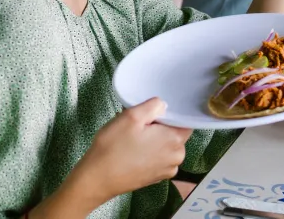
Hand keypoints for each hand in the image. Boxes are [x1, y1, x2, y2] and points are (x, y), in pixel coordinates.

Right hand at [72, 98, 191, 204]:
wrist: (97, 179)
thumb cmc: (114, 147)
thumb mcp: (131, 116)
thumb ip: (153, 105)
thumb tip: (164, 105)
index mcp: (175, 141)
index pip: (185, 121)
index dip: (171, 113)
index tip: (154, 112)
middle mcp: (177, 157)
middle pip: (175, 133)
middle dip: (160, 127)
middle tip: (139, 124)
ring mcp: (167, 170)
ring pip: (166, 146)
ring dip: (154, 139)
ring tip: (133, 138)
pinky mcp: (156, 178)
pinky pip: (158, 158)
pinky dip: (149, 152)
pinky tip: (133, 151)